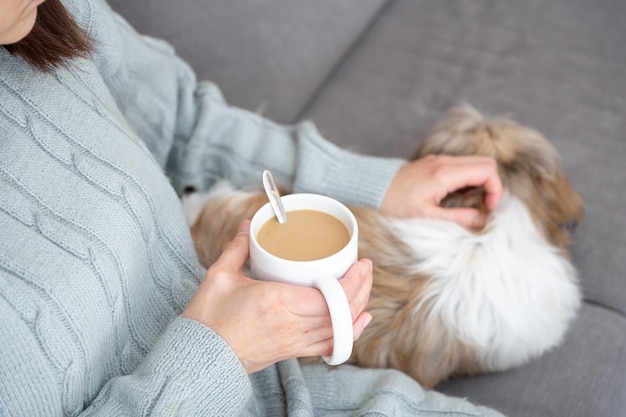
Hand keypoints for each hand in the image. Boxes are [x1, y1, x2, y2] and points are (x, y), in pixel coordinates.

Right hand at [182, 220, 372, 373]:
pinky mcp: (290, 351)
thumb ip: (238, 248)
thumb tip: (250, 226)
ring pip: (339, 328)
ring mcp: (293, 341)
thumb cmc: (207, 319)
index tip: (361, 263)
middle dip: (361, 288)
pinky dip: (348, 333)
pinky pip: (328, 346)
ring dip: (358, 308)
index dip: (353, 281)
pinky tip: (359, 321)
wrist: (198, 357)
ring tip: (364, 287)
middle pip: (341, 311)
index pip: (330, 296)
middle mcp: (291, 324)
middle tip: (366, 268)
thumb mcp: (220, 276)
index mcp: (277, 302)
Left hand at [381, 154, 501, 227]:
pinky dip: (467, 180)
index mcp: (445, 173)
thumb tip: (480, 219)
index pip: (487, 170)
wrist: (372, 188)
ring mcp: (439, 160)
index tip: (487, 208)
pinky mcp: (434, 163)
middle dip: (491, 185)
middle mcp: (444, 162)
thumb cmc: (395, 204)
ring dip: (479, 183)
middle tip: (481, 206)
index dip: (495, 190)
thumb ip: (457, 217)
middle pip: (486, 163)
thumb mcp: (427, 217)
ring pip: (474, 164)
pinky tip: (456, 197)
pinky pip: (461, 166)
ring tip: (467, 204)